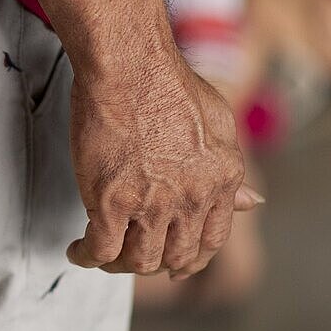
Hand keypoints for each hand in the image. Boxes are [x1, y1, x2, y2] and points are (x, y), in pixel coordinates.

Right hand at [65, 59, 260, 277]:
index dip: (192, 259)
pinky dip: (87, 256)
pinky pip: (100, 250)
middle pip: (174, 257)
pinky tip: (78, 250)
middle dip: (155, 263)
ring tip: (104, 253)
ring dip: (119, 264)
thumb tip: (252, 202)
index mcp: (221, 181)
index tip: (177, 264)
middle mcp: (191, 200)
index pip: (211, 240)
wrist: (131, 66)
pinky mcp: (111, 203)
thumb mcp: (219, 125)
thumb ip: (231, 172)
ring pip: (138, 260)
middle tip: (135, 256)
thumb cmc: (168, 82)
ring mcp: (151, 205)